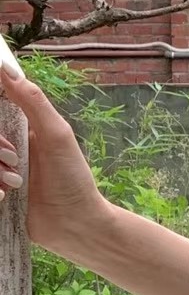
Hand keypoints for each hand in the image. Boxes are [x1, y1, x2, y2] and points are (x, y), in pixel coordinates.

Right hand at [0, 65, 112, 259]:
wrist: (77, 226)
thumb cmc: (73, 180)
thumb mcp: (57, 136)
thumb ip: (32, 101)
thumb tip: (5, 67)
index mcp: (21, 128)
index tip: (10, 142)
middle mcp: (7, 147)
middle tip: (15, 160)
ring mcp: (1, 172)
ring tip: (15, 184)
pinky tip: (5, 197)